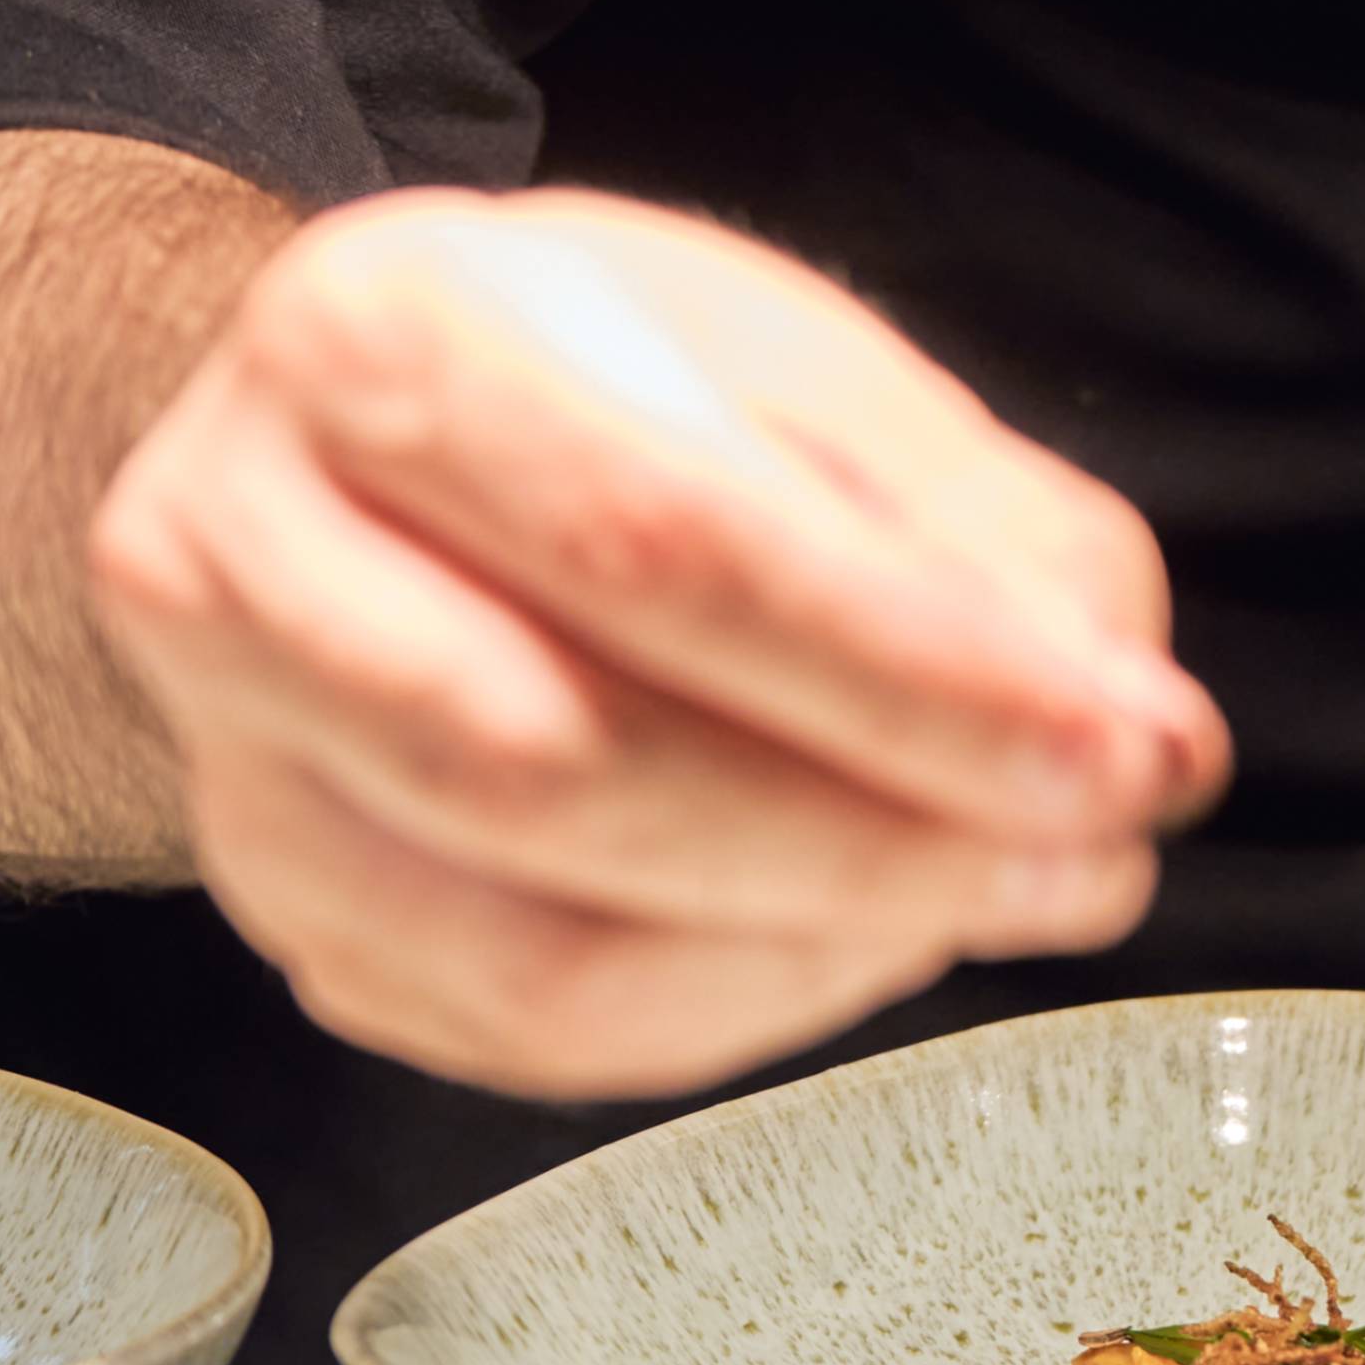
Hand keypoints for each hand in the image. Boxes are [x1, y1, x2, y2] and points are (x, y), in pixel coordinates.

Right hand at [86, 188, 1228, 1101]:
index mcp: (385, 335)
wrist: (339, 443)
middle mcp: (237, 546)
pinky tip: (864, 934)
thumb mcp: (784, 357)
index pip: (666, 540)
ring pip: (540, 948)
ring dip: (827, 949)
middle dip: (889, 838)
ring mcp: (232, 751)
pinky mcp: (282, 903)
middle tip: (1099, 847)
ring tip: (1009, 886)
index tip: (1132, 748)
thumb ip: (971, 520)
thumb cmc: (589, 384)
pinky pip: (522, 1028)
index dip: (922, 675)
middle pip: (576, 764)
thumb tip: (1120, 707)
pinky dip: (735, 1009)